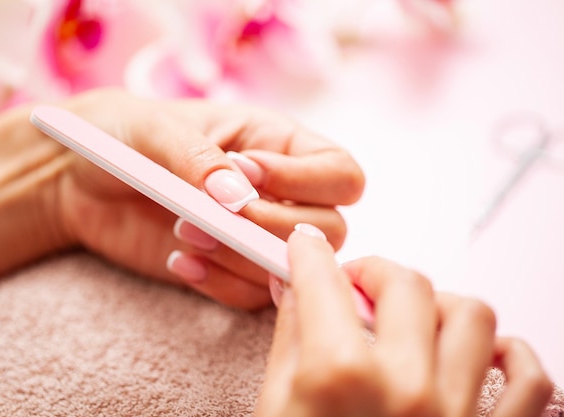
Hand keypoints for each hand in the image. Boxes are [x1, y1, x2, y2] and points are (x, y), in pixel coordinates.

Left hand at [43, 88, 364, 308]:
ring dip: (241, 260)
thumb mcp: (155, 129)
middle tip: (211, 217)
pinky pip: (251, 297)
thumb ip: (198, 158)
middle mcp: (279, 193)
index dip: (306, 182)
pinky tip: (179, 262)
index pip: (341, 173)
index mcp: (276, 144)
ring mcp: (254, 236)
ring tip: (184, 235)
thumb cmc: (120, 135)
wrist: (75, 180)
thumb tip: (239, 198)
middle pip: (330, 229)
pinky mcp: (229, 269)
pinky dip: (220, 286)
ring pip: (290, 268)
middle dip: (271, 228)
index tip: (243, 173)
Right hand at [255, 226, 552, 416]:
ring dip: (438, 305)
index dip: (310, 252)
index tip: (308, 246)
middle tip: (356, 286)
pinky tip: (478, 356)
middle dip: (373, 271)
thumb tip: (294, 287)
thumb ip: (290, 338)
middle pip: (404, 282)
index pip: (322, 279)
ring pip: (473, 314)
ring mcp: (457, 415)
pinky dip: (509, 355)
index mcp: (338, 376)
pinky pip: (530, 376)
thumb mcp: (276, 408)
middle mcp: (405, 387)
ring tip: (412, 320)